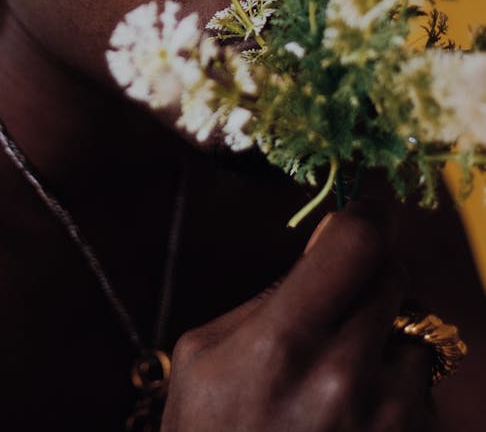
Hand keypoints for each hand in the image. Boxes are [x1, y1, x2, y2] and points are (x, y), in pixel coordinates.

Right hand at [162, 202, 432, 430]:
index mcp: (282, 344)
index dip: (364, 216)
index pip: (358, 242)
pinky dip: (397, 388)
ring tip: (342, 370)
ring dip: (389, 337)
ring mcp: (386, 422)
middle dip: (372, 271)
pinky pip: (421, 392)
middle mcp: (343, 379)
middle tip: (343, 289)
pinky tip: (353, 414)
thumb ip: (270, 297)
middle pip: (395, 275)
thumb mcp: (206, 354)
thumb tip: (328, 245)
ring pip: (418, 334)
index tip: (359, 215)